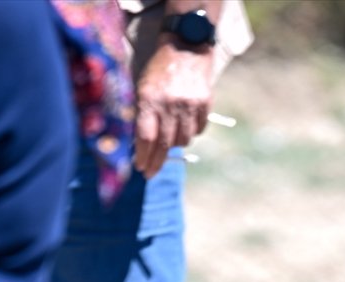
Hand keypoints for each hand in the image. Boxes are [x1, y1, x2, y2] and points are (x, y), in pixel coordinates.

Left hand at [134, 40, 214, 178]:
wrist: (186, 45)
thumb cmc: (159, 68)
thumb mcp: (143, 87)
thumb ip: (141, 113)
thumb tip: (140, 144)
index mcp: (150, 98)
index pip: (145, 137)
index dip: (143, 156)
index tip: (141, 168)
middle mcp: (169, 104)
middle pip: (163, 144)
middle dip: (156, 161)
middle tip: (150, 172)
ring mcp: (189, 105)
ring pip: (182, 140)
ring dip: (174, 144)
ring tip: (169, 138)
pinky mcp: (204, 104)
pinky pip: (197, 130)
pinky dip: (190, 132)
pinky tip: (184, 125)